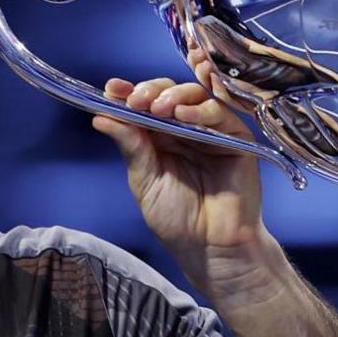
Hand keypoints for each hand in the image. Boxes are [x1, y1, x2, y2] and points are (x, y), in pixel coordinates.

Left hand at [92, 70, 267, 268]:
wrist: (210, 247)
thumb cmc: (177, 220)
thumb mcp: (144, 180)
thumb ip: (130, 146)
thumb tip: (101, 116)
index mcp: (159, 137)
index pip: (144, 104)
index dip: (128, 92)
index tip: (112, 89)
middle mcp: (185, 129)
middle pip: (170, 92)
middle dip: (151, 91)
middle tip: (137, 100)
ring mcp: (212, 131)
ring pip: (196, 95)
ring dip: (175, 95)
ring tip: (159, 108)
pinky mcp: (236, 138)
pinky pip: (222, 113)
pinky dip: (202, 109)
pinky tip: (183, 115)